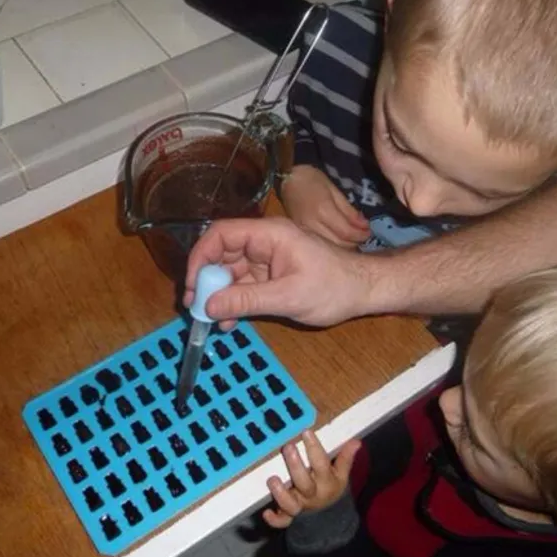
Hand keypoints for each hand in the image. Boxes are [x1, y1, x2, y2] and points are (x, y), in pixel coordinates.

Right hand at [184, 216, 376, 327]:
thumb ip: (247, 300)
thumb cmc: (333, 287)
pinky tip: (229, 322)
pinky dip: (235, 302)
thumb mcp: (288, 296)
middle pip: (222, 254)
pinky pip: (245, 286)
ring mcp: (267, 259)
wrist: (364, 291)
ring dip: (219, 295)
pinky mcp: (272, 276)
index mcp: (269, 234)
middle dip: (206, 280)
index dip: (200, 256)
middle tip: (196, 307)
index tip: (191, 285)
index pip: (222, 234)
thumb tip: (207, 306)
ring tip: (210, 320)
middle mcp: (264, 242)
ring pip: (231, 272)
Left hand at [263, 430, 361, 528]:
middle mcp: (312, 494)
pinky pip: (281, 522)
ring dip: (280, 494)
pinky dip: (274, 520)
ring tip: (272, 479)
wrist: (328, 516)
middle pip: (304, 483)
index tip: (306, 432)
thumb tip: (356, 442)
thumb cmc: (330, 486)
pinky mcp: (289, 517)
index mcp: (326, 482)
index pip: (321, 464)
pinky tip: (266, 512)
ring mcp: (300, 506)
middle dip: (295, 466)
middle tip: (288, 447)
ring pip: (290, 505)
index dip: (314, 448)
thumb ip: (346, 458)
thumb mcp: (341, 474)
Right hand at [282, 165, 370, 247]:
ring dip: (345, 247)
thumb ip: (349, 210)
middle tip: (364, 236)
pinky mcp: (301, 235)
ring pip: (331, 247)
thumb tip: (364, 225)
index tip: (369, 231)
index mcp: (323, 210)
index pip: (346, 232)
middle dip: (355, 242)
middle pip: (340, 243)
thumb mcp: (334, 189)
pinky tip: (339, 240)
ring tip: (353, 240)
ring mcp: (305, 232)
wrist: (287, 180)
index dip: (361, 234)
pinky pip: (321, 245)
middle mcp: (313, 225)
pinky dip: (333, 245)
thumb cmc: (312, 179)